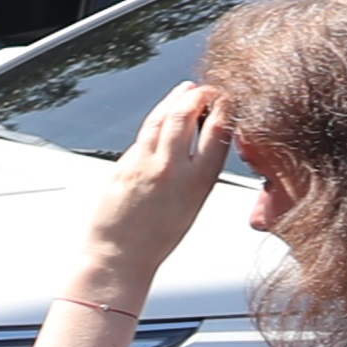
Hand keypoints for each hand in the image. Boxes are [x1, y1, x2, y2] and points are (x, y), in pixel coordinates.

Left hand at [78, 84, 234, 296]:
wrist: (119, 257)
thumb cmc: (155, 239)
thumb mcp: (191, 206)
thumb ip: (196, 175)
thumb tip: (200, 145)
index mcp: (198, 183)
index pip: (218, 133)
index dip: (224, 109)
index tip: (227, 99)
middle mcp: (172, 170)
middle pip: (186, 116)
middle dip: (199, 96)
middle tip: (206, 89)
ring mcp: (144, 165)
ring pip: (161, 118)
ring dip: (175, 99)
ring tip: (186, 89)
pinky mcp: (122, 166)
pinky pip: (142, 135)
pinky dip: (156, 118)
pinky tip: (161, 112)